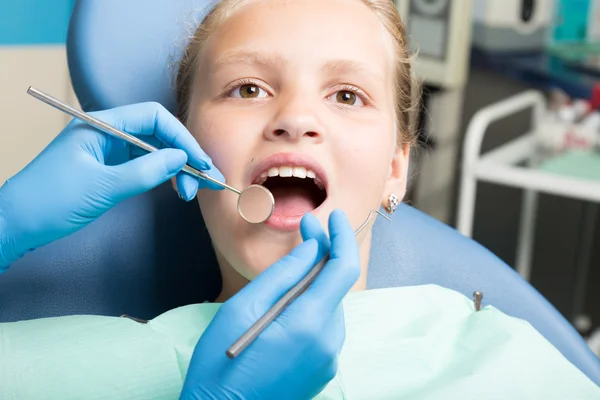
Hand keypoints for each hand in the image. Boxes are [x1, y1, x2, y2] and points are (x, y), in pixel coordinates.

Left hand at [0, 102, 222, 268]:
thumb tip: (181, 159)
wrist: (17, 224)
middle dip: (184, 156)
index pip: (153, 118)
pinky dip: (163, 176)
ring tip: (189, 192)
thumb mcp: (102, 186)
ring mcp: (109, 151)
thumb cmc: (49, 201)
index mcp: (102, 125)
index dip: (181, 138)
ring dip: (177, 169)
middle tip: (202, 182)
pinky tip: (174, 188)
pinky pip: (145, 165)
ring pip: (155, 151)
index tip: (199, 161)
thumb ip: (145, 171)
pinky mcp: (110, 169)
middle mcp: (108, 133)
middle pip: (158, 134)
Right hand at [180, 209, 359, 399]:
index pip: (342, 268)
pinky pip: (324, 328)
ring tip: (288, 272)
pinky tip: (288, 305)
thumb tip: (312, 247)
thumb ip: (283, 274)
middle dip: (324, 255)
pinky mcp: (322, 371)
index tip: (334, 216)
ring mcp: (328, 360)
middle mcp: (328, 342)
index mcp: (310, 323)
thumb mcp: (243, 308)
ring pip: (330, 306)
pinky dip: (312, 307)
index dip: (341, 237)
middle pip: (336, 286)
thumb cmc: (220, 364)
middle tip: (305, 229)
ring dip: (316, 282)